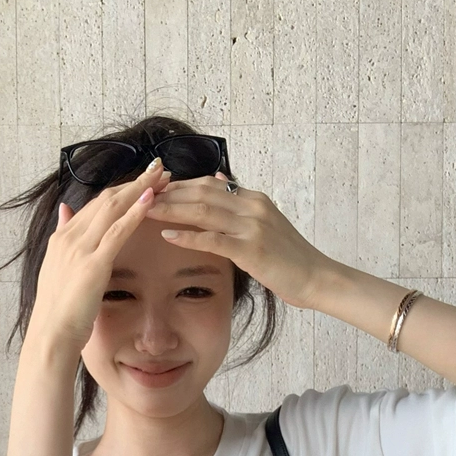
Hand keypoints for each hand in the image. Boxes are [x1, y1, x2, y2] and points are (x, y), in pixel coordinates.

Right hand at [28, 161, 171, 358]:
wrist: (50, 335)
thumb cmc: (59, 312)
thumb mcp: (59, 268)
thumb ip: (65, 237)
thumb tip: (66, 211)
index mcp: (63, 238)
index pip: (96, 204)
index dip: (122, 189)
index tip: (144, 179)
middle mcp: (70, 237)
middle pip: (107, 199)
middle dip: (135, 181)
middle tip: (160, 168)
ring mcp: (80, 249)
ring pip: (113, 208)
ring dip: (140, 189)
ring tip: (163, 176)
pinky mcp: (92, 264)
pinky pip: (116, 231)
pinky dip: (135, 213)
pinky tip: (152, 200)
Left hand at [145, 171, 331, 309]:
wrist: (315, 278)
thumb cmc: (288, 257)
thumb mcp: (265, 222)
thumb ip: (240, 202)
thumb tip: (220, 178)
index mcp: (252, 199)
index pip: (208, 183)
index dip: (178, 185)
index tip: (154, 189)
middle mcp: (251, 206)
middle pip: (200, 192)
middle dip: (167, 192)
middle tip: (139, 195)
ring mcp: (251, 226)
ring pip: (202, 210)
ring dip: (170, 209)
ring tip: (144, 211)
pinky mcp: (250, 249)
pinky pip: (212, 239)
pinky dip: (187, 236)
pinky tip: (166, 236)